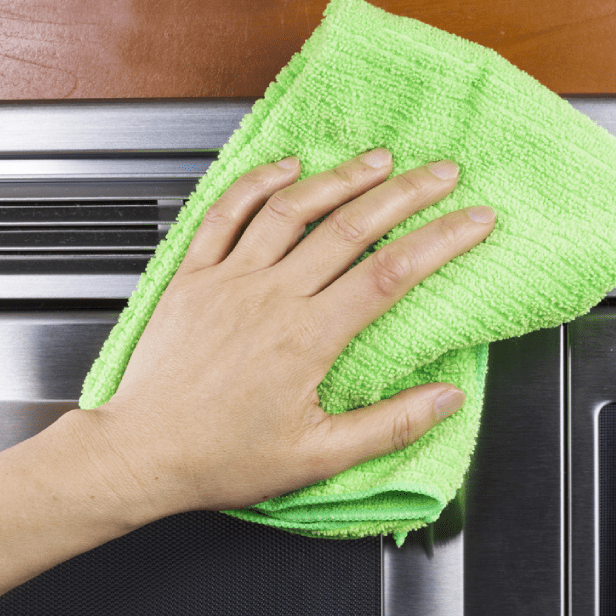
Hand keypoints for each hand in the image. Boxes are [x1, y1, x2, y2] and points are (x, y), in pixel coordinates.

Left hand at [81, 148, 494, 517]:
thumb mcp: (318, 457)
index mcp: (307, 337)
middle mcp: (271, 296)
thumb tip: (447, 398)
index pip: (391, 273)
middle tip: (442, 171)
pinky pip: (226, 214)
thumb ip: (389, 425)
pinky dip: (257, 183)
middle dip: (406, 192)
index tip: (474, 220)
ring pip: (292, 209)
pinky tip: (286, 167)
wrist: (141, 453)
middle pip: (351, 227)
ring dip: (341, 177)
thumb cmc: (222, 457)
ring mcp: (229, 279)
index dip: (441, 240)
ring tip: (379, 158)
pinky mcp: (193, 276)